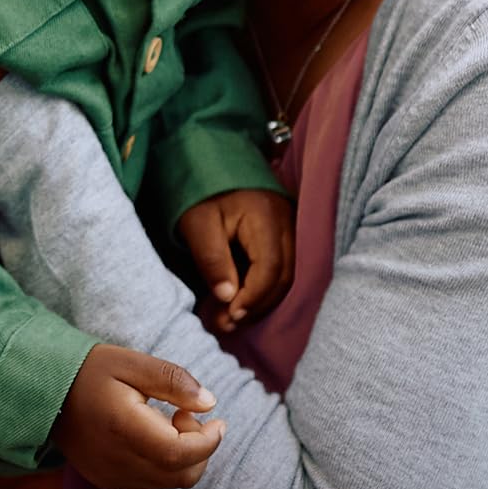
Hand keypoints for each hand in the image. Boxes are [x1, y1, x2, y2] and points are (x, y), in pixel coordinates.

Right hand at [54, 343, 225, 488]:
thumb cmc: (90, 371)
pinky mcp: (106, 480)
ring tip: (167, 421)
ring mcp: (110, 476)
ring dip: (183, 456)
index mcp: (123, 428)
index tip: (218, 420)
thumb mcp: (132, 362)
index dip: (208, 441)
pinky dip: (164, 464)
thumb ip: (173, 380)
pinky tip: (150, 436)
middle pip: (181, 475)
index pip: (180, 453)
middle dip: (200, 449)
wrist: (45, 393)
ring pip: (169, 482)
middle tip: (186, 415)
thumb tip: (209, 403)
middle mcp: (116, 460)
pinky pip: (150, 482)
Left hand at [178, 189, 294, 332]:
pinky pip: (282, 268)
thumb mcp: (198, 224)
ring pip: (287, 275)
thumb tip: (227, 298)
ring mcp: (289, 228)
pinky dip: (263, 288)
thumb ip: (212, 259)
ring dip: (261, 301)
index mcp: (266, 217)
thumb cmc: (201, 193)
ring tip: (230, 318)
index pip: (271, 268)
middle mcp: (286, 222)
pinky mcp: (284, 234)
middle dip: (257, 305)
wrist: (209, 164)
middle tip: (227, 323)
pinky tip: (241, 301)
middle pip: (284, 276)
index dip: (253, 297)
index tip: (230, 316)